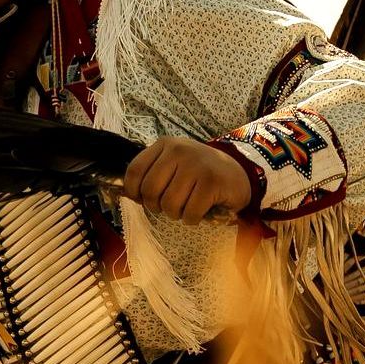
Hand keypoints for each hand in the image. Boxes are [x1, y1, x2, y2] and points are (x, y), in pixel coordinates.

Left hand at [122, 137, 251, 223]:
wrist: (237, 174)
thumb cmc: (199, 174)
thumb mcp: (173, 164)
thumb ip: (152, 173)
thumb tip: (127, 194)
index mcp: (165, 144)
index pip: (134, 171)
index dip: (134, 192)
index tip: (143, 200)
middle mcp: (179, 151)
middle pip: (150, 191)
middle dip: (156, 207)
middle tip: (169, 206)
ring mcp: (196, 165)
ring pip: (169, 204)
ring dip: (176, 214)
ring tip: (186, 207)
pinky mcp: (211, 182)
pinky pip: (190, 212)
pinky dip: (192, 219)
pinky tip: (200, 211)